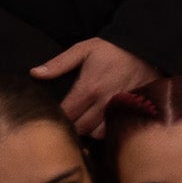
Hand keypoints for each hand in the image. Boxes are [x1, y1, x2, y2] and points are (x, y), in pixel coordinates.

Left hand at [30, 36, 162, 132]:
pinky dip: (103, 131)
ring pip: (96, 133)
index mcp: (89, 88)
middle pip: (79, 127)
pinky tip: (99, 123)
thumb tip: (35, 73)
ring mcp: (119, 110)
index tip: (53, 114)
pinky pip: (112, 131)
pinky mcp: (131, 113)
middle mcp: (104, 102)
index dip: (57, 116)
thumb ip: (59, 63)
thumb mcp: (84, 49)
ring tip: (82, 122)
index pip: (66, 113)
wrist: (147, 50)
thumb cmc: (112, 50)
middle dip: (70, 125)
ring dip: (87, 130)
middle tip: (66, 119)